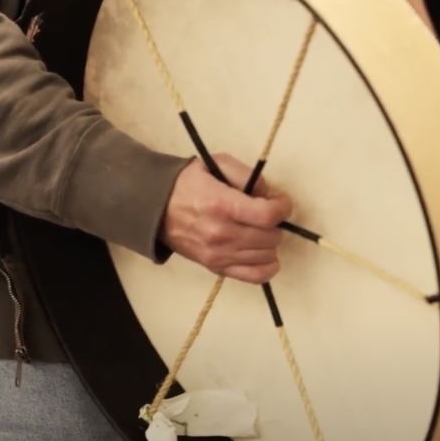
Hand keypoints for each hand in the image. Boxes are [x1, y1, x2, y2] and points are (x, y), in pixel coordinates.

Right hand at [160, 154, 292, 283]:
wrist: (156, 208)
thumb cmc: (190, 183)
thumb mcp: (217, 164)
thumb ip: (247, 175)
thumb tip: (269, 195)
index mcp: (222, 205)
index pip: (268, 215)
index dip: (283, 208)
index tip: (281, 202)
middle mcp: (221, 233)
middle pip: (271, 236)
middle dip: (276, 223)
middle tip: (266, 213)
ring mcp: (219, 254)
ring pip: (267, 255)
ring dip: (271, 241)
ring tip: (260, 230)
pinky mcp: (216, 268)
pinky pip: (255, 276)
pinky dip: (268, 267)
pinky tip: (266, 254)